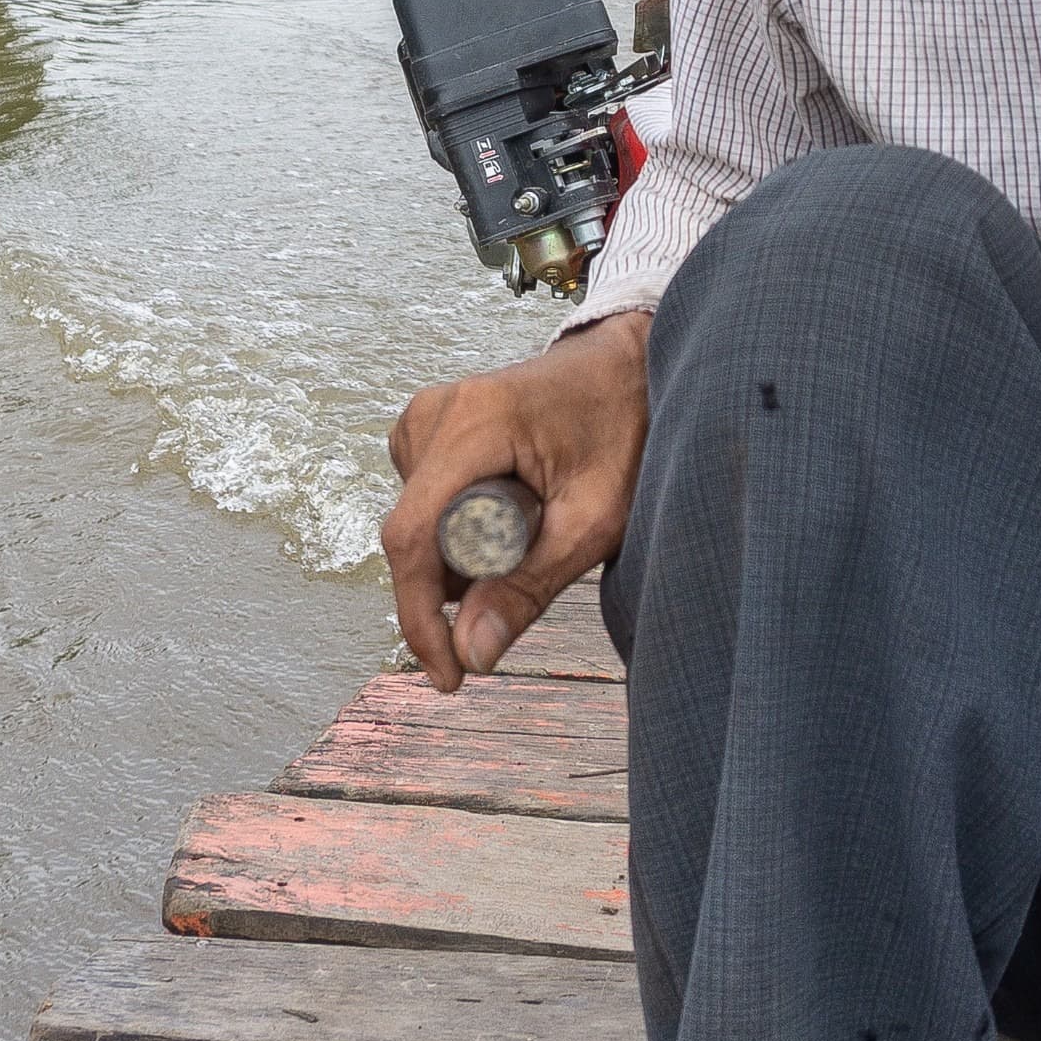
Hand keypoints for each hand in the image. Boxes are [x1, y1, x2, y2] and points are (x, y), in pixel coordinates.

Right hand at [383, 312, 650, 691]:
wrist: (628, 366)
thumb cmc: (623, 429)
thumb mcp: (594, 519)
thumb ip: (530, 587)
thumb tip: (472, 654)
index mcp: (473, 423)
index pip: (413, 535)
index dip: (419, 615)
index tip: (447, 674)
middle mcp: (435, 413)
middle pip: (415, 535)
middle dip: (458, 581)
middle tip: (531, 567)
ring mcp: (426, 416)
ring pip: (417, 525)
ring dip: (462, 554)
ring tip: (532, 523)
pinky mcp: (428, 427)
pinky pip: (425, 505)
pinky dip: (459, 528)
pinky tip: (508, 511)